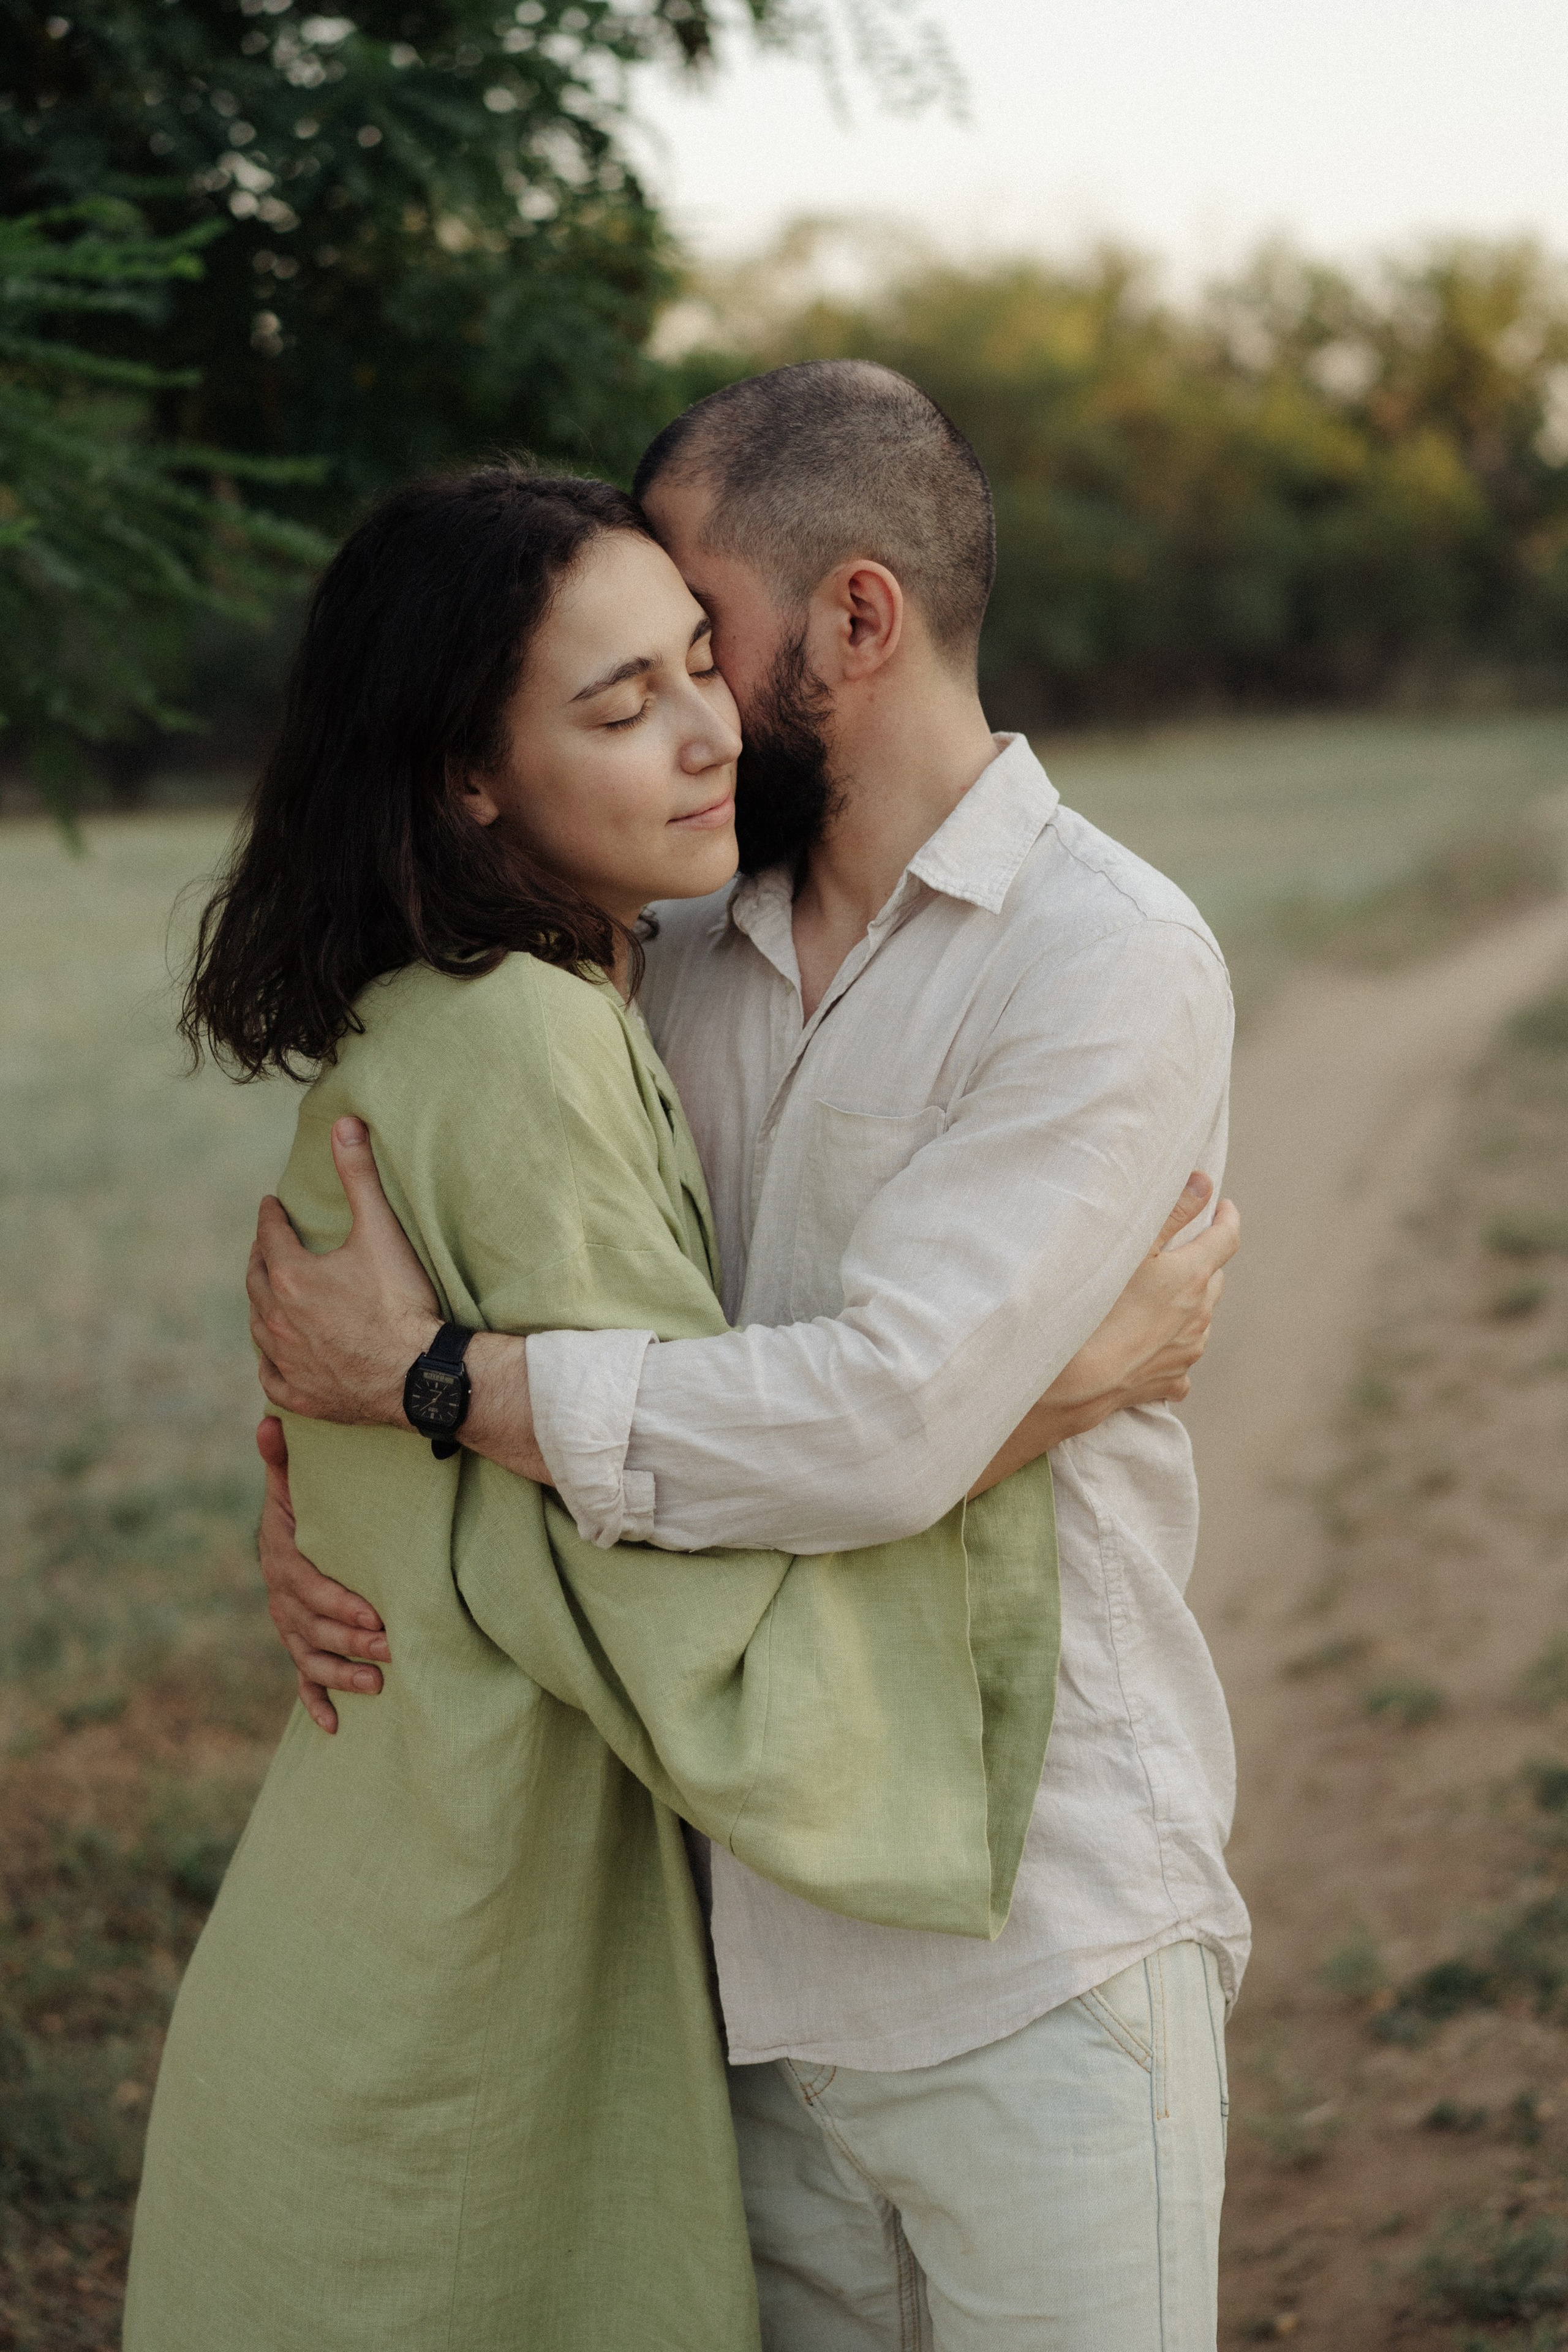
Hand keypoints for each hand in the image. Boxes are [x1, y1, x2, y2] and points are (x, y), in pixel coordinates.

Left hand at [248, 1116, 440, 1425]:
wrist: (419, 1375)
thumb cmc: (402, 1302)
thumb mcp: (381, 1231)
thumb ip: (359, 1176)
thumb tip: (345, 1123)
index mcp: (290, 1276)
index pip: (270, 1235)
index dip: (270, 1216)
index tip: (271, 1205)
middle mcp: (278, 1319)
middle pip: (255, 1280)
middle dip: (259, 1257)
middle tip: (266, 1245)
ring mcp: (287, 1360)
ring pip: (258, 1326)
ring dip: (260, 1305)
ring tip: (267, 1293)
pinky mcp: (302, 1394)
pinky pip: (270, 1376)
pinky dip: (269, 1362)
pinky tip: (273, 1356)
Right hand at [256, 1416, 388, 1734]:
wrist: (292, 1529)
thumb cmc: (303, 1503)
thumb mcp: (294, 1481)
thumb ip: (285, 1458)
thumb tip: (269, 1419)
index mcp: (282, 1557)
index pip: (308, 1586)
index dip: (338, 1603)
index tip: (375, 1614)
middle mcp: (281, 1595)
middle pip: (312, 1627)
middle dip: (351, 1642)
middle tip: (392, 1650)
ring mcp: (288, 1624)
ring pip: (308, 1657)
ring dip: (339, 1675)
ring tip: (376, 1685)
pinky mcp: (298, 1644)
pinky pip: (300, 1679)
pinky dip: (315, 1704)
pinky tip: (336, 1727)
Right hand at [970, 1174, 1238, 1492]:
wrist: (1075, 1381)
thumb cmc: (1097, 1307)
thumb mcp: (1132, 1247)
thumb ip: (1171, 1211)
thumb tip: (1204, 1183)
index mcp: (1193, 1277)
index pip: (1227, 1238)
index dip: (1227, 1218)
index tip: (1224, 1207)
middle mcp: (1199, 1316)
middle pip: (1213, 1279)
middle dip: (1203, 1261)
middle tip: (1180, 1250)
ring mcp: (1187, 1353)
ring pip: (1200, 1319)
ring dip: (1188, 1304)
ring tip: (1158, 1297)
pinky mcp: (1170, 1382)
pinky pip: (1181, 1361)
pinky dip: (1172, 1348)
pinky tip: (1151, 1346)